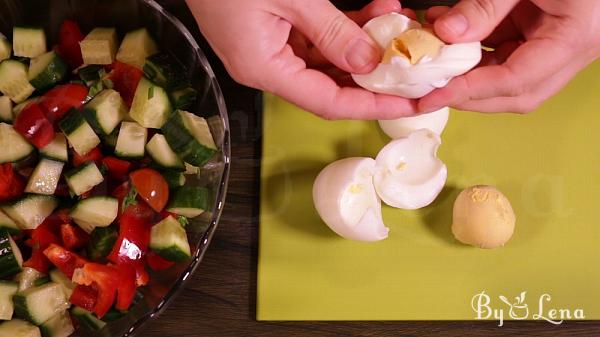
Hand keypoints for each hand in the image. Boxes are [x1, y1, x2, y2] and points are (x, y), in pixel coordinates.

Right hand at [186, 0, 417, 119]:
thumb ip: (332, 30)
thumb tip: (369, 61)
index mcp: (264, 69)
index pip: (328, 102)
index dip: (373, 106)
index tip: (410, 104)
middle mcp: (265, 67)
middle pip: (330, 84)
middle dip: (374, 73)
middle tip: (414, 65)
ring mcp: (267, 48)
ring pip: (326, 59)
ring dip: (362, 44)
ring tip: (396, 22)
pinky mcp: (269, 30)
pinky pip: (314, 38)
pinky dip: (342, 28)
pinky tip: (371, 12)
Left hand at [418, 0, 599, 113]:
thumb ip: (487, 5)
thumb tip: (447, 33)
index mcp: (573, 37)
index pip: (516, 80)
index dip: (470, 91)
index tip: (433, 95)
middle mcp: (569, 50)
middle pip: (515, 93)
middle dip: (469, 96)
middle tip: (429, 91)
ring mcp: (556, 43)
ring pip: (507, 77)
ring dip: (467, 72)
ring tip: (433, 59)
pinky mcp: (542, 33)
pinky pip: (504, 52)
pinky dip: (473, 50)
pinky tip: (448, 34)